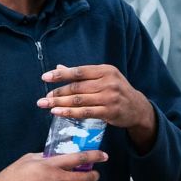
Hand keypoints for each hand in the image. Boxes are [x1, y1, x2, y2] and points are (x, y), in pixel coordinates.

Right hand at [0, 150, 107, 180]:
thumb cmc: (13, 174)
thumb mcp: (30, 158)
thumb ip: (47, 157)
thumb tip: (60, 155)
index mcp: (51, 165)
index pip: (80, 158)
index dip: (95, 156)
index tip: (104, 155)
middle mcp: (56, 180)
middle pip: (87, 178)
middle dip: (94, 176)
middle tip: (93, 174)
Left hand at [38, 64, 156, 152]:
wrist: (137, 107)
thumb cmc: (116, 90)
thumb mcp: (103, 78)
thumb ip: (82, 74)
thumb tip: (58, 68)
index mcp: (106, 70)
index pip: (79, 71)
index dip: (61, 75)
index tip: (45, 77)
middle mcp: (109, 82)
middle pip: (77, 87)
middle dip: (58, 93)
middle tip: (44, 98)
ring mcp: (110, 97)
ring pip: (79, 100)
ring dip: (60, 103)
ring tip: (46, 105)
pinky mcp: (110, 111)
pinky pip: (85, 112)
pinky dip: (70, 112)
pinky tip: (58, 113)